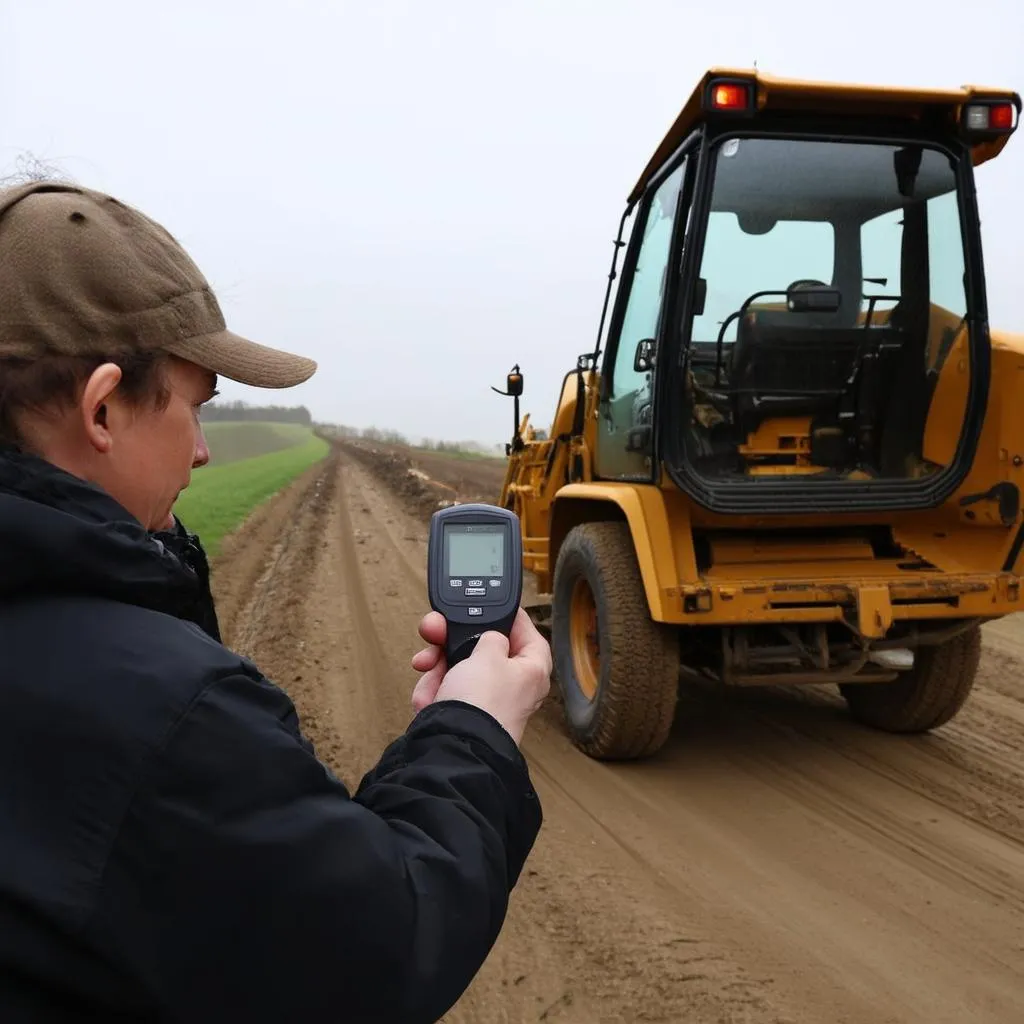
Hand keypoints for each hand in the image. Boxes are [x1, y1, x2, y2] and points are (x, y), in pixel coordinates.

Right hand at [410, 607, 551, 745]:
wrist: (453, 745)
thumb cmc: (482, 703)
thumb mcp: (488, 652)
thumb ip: (490, 634)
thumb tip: (489, 636)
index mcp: (532, 668)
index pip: (525, 631)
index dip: (506, 616)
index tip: (485, 604)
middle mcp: (512, 684)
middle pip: (483, 648)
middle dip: (454, 640)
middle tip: (437, 630)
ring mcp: (485, 699)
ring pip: (458, 667)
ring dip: (438, 665)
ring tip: (428, 667)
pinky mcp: (462, 712)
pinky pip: (445, 689)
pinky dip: (434, 689)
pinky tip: (429, 696)